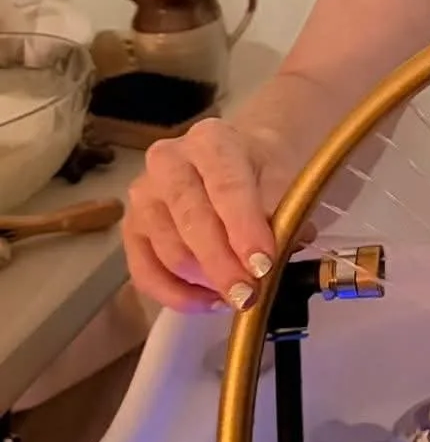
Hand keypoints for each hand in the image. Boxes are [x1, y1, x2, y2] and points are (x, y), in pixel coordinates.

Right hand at [123, 120, 293, 313]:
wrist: (231, 159)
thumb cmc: (257, 170)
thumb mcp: (281, 176)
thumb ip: (284, 209)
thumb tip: (288, 247)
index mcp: (211, 141)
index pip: (226, 187)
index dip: (244, 229)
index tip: (263, 266)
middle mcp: (167, 162)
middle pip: (192, 221)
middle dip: (223, 265)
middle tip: (249, 294)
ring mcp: (143, 195)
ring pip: (170, 251)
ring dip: (204, 283)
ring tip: (236, 295)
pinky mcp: (130, 228)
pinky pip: (145, 273)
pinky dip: (177, 296)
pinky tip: (208, 300)